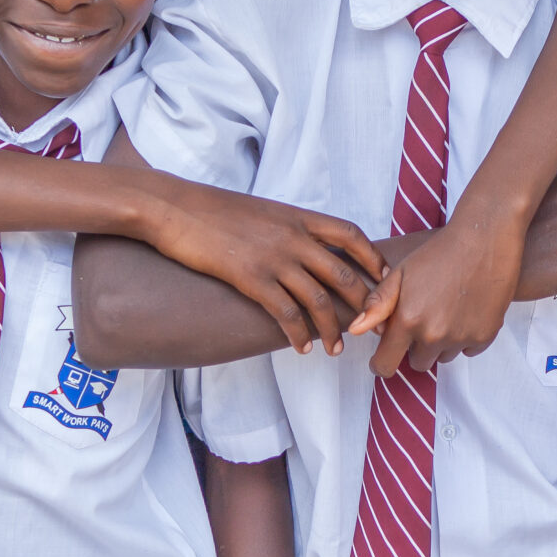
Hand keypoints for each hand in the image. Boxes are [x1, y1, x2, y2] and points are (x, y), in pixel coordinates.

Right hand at [147, 178, 389, 355]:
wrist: (173, 208)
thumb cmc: (211, 210)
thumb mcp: (260, 211)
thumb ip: (285, 227)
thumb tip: (300, 246)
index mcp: (297, 216)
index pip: (350, 234)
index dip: (372, 258)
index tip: (383, 279)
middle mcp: (293, 236)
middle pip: (344, 273)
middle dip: (363, 303)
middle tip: (371, 325)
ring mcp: (273, 258)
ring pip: (319, 300)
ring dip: (332, 330)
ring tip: (336, 349)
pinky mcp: (250, 278)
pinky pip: (286, 313)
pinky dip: (298, 334)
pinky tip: (301, 347)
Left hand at [350, 156, 556, 375]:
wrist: (485, 240)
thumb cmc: (438, 253)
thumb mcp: (400, 272)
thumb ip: (377, 304)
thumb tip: (355, 330)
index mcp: (408, 320)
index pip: (385, 365)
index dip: (381, 362)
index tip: (384, 356)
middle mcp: (434, 335)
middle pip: (417, 364)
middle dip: (415, 349)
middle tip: (422, 321)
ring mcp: (462, 338)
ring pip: (444, 357)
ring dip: (441, 343)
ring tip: (446, 311)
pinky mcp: (485, 336)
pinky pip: (468, 350)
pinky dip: (465, 337)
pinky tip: (465, 311)